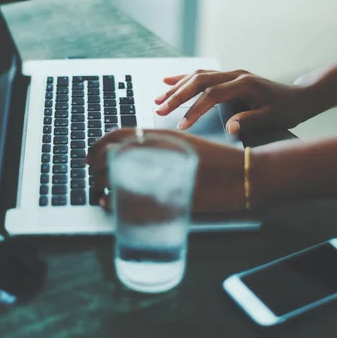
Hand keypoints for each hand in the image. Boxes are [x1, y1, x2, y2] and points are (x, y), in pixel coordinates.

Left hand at [86, 129, 244, 212]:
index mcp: (162, 135)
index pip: (117, 134)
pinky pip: (129, 197)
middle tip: (93, 176)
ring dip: (101, 183)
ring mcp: (161, 173)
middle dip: (95, 167)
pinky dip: (113, 201)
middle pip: (110, 154)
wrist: (246, 174)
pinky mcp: (167, 194)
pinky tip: (110, 203)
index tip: (90, 156)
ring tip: (99, 190)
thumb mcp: (187, 147)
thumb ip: (163, 150)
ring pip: (115, 175)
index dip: (97, 145)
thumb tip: (138, 159)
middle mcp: (157, 151)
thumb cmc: (219, 161)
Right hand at [155, 69, 313, 134]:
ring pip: (198, 76)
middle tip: (159, 109)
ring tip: (158, 99)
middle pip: (199, 81)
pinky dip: (185, 78)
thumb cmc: (288, 110)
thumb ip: (251, 120)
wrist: (300, 97)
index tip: (181, 125)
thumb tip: (230, 128)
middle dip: (177, 96)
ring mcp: (232, 74)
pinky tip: (169, 81)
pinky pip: (203, 75)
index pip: (212, 95)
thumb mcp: (273, 118)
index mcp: (244, 84)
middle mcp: (235, 75)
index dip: (194, 110)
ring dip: (177, 87)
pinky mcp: (230, 77)